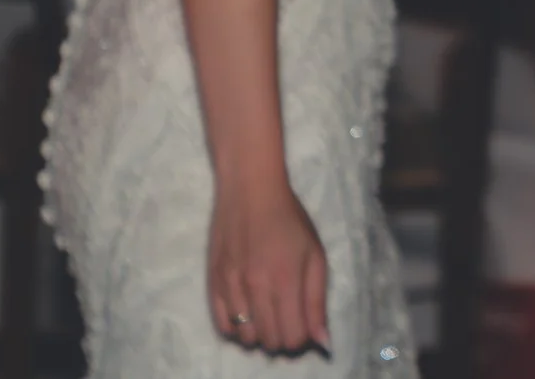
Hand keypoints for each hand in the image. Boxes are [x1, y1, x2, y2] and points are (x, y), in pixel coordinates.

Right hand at [208, 176, 329, 355]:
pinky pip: (222, 325)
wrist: (250, 191)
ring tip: (267, 311)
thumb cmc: (289, 220)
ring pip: (245, 337)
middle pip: (269, 341)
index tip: (304, 323)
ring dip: (260, 333)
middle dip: (283, 336)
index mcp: (286, 281)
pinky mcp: (212, 283)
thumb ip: (317, 301)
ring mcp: (231, 287)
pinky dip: (236, 327)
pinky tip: (247, 310)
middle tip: (288, 315)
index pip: (292, 338)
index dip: (302, 337)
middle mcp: (256, 288)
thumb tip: (321, 341)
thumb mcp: (315, 255)